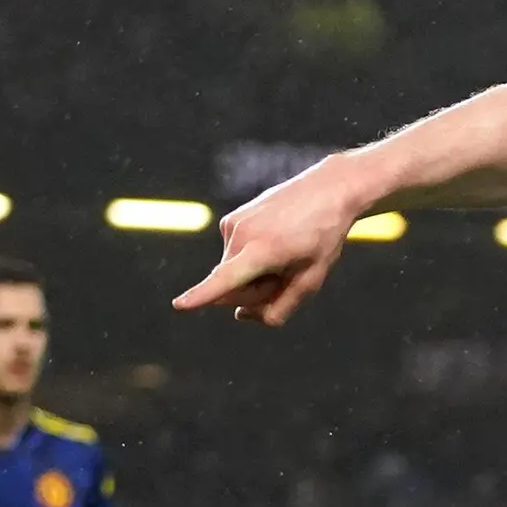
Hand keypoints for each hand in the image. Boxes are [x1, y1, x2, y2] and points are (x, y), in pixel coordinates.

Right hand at [177, 154, 371, 327]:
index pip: (227, 278)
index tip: (180, 304)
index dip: (202, 295)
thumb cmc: (322, 239)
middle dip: (254, 293)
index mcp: (264, 250)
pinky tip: (273, 241)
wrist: (326, 190)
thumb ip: (278, 308)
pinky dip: (249, 258)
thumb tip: (240, 316)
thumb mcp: (311, 281)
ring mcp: (232, 225)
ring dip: (253, 274)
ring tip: (283, 252)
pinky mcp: (229, 220)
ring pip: (231, 272)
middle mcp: (241, 235)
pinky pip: (233, 255)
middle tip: (285, 275)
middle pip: (232, 288)